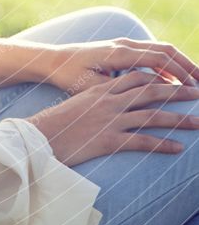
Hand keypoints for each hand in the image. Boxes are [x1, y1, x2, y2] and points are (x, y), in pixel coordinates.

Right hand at [25, 70, 198, 165]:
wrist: (41, 135)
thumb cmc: (58, 121)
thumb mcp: (80, 101)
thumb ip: (99, 97)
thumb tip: (113, 98)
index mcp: (103, 89)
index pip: (138, 76)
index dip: (160, 76)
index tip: (177, 79)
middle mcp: (110, 101)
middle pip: (152, 92)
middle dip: (178, 92)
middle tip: (198, 93)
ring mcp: (111, 119)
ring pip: (153, 116)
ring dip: (179, 119)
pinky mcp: (109, 140)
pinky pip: (142, 141)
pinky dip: (162, 144)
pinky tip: (178, 148)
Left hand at [45, 37, 198, 94]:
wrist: (53, 60)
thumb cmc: (70, 75)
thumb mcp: (93, 86)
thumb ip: (119, 88)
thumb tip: (145, 93)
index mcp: (120, 53)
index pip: (159, 58)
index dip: (180, 72)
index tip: (194, 87)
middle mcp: (124, 45)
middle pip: (165, 50)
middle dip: (187, 65)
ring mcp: (123, 45)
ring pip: (159, 50)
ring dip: (178, 63)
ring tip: (195, 80)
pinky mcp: (121, 49)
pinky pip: (149, 54)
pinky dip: (165, 64)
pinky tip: (173, 80)